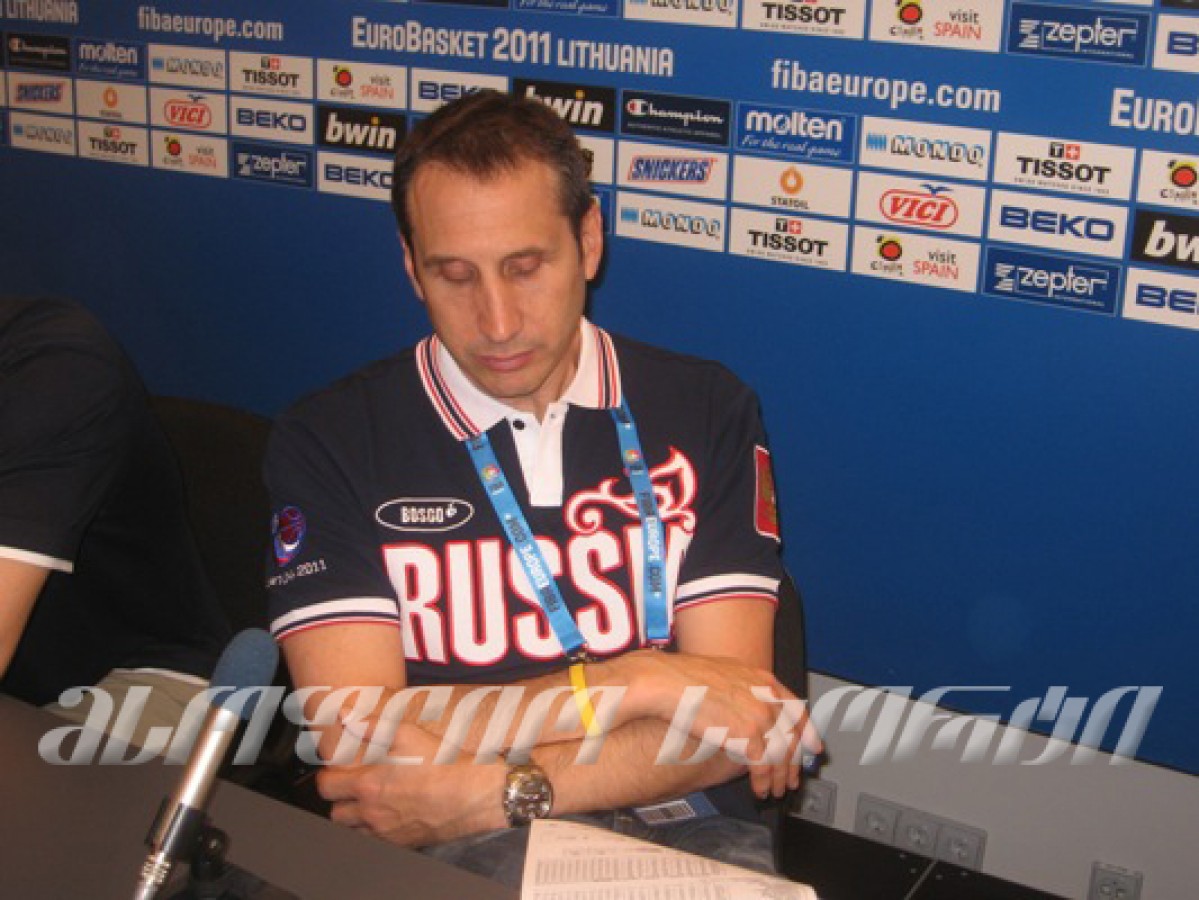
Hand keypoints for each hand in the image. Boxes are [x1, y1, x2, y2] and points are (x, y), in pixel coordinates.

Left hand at [316, 721, 505, 846]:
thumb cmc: (444, 764)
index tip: (337, 770)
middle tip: (352, 786)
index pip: (327, 787)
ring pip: (352, 832)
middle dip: (339, 800)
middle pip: (335, 814)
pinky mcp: (402, 844)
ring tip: (368, 801)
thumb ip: (372, 726)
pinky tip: (387, 814)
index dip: (328, 777)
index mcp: (369, 785)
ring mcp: (386, 832)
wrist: (475, 795)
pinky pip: (374, 843)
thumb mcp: (409, 734)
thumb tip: (345, 715)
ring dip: (354, 817)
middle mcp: (372, 813)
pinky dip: (373, 831)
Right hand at [623, 650, 821, 799]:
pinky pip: (763, 766)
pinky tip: (758, 791)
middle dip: (795, 763)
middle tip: (793, 781)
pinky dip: (763, 782)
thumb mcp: (724, 675)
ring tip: (775, 792)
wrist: (668, 682)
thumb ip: (743, 690)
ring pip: (781, 755)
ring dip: (779, 778)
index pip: (796, 709)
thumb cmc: (684, 678)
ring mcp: (760, 716)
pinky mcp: (748, 736)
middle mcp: (767, 697)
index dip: (808, 732)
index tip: (814, 747)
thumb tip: (747, 705)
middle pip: (792, 736)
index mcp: (763, 680)